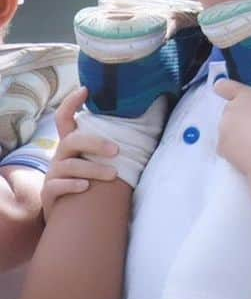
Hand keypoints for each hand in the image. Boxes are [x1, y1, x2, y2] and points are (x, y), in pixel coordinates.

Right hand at [41, 86, 118, 220]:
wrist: (71, 210)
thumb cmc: (93, 176)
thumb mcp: (98, 156)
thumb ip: (113, 140)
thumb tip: (153, 116)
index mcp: (72, 142)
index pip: (65, 117)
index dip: (71, 102)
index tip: (86, 89)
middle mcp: (60, 154)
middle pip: (72, 140)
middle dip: (95, 143)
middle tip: (117, 150)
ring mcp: (54, 173)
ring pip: (70, 165)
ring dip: (93, 168)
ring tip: (114, 174)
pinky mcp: (50, 192)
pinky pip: (57, 186)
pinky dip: (72, 185)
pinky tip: (86, 187)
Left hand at [214, 78, 250, 177]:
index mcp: (245, 96)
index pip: (226, 86)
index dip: (225, 88)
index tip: (223, 90)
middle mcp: (230, 111)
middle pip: (232, 111)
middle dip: (244, 118)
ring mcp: (224, 132)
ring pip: (230, 131)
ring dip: (240, 135)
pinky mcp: (223, 152)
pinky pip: (229, 150)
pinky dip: (238, 152)